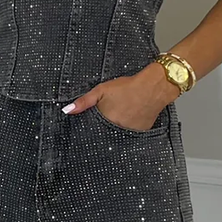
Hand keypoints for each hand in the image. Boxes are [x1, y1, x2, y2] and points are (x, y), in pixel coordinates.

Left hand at [61, 62, 176, 130]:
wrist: (153, 87)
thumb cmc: (128, 87)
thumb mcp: (102, 90)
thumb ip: (84, 101)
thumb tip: (68, 110)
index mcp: (105, 121)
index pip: (93, 132)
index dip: (91, 129)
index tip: (91, 126)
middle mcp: (117, 130)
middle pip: (105, 133)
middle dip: (104, 127)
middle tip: (112, 113)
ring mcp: (129, 133)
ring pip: (117, 134)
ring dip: (117, 127)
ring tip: (123, 113)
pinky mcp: (140, 133)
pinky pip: (130, 133)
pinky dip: (128, 127)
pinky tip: (131, 117)